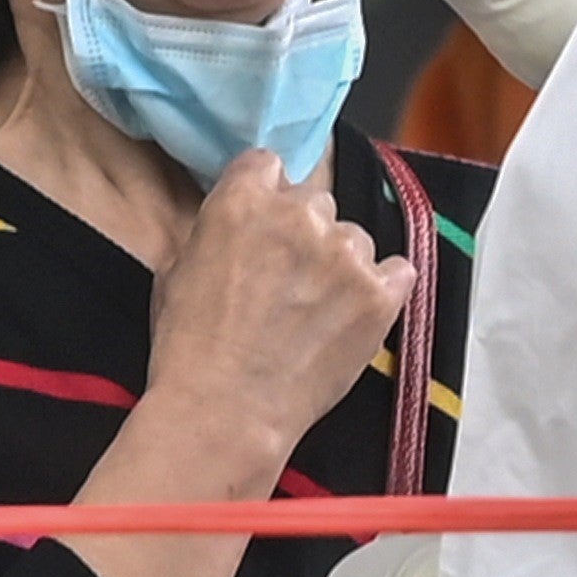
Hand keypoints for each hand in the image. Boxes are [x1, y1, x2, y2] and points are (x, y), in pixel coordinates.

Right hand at [143, 150, 410, 467]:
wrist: (225, 411)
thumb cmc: (188, 349)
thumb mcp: (177, 270)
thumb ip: (216, 231)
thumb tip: (236, 224)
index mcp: (244, 199)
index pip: (268, 165)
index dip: (265, 196)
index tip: (263, 226)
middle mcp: (301, 214)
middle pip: (314, 201)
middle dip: (303, 233)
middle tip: (286, 280)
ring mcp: (347, 254)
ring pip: (355, 239)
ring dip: (340, 264)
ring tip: (316, 312)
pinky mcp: (380, 295)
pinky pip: (398, 271)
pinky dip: (382, 288)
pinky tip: (356, 314)